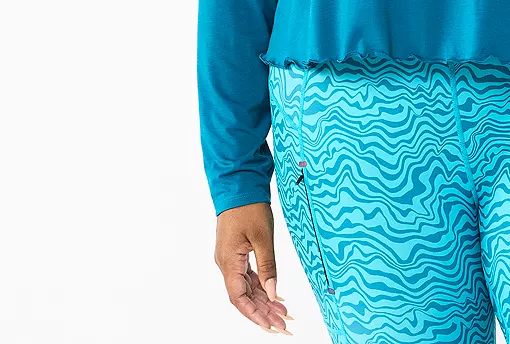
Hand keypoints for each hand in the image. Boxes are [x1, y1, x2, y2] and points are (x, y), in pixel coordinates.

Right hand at [214, 202, 294, 334]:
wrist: (238, 184)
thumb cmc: (249, 207)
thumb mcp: (263, 237)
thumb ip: (268, 266)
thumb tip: (274, 293)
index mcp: (229, 262)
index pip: (239, 298)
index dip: (255, 314)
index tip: (271, 326)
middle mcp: (226, 263)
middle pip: (243, 296)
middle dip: (263, 312)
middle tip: (283, 324)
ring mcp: (230, 258)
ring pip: (246, 287)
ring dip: (263, 300)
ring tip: (283, 312)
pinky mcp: (236, 252)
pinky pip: (247, 275)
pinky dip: (260, 285)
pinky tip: (274, 293)